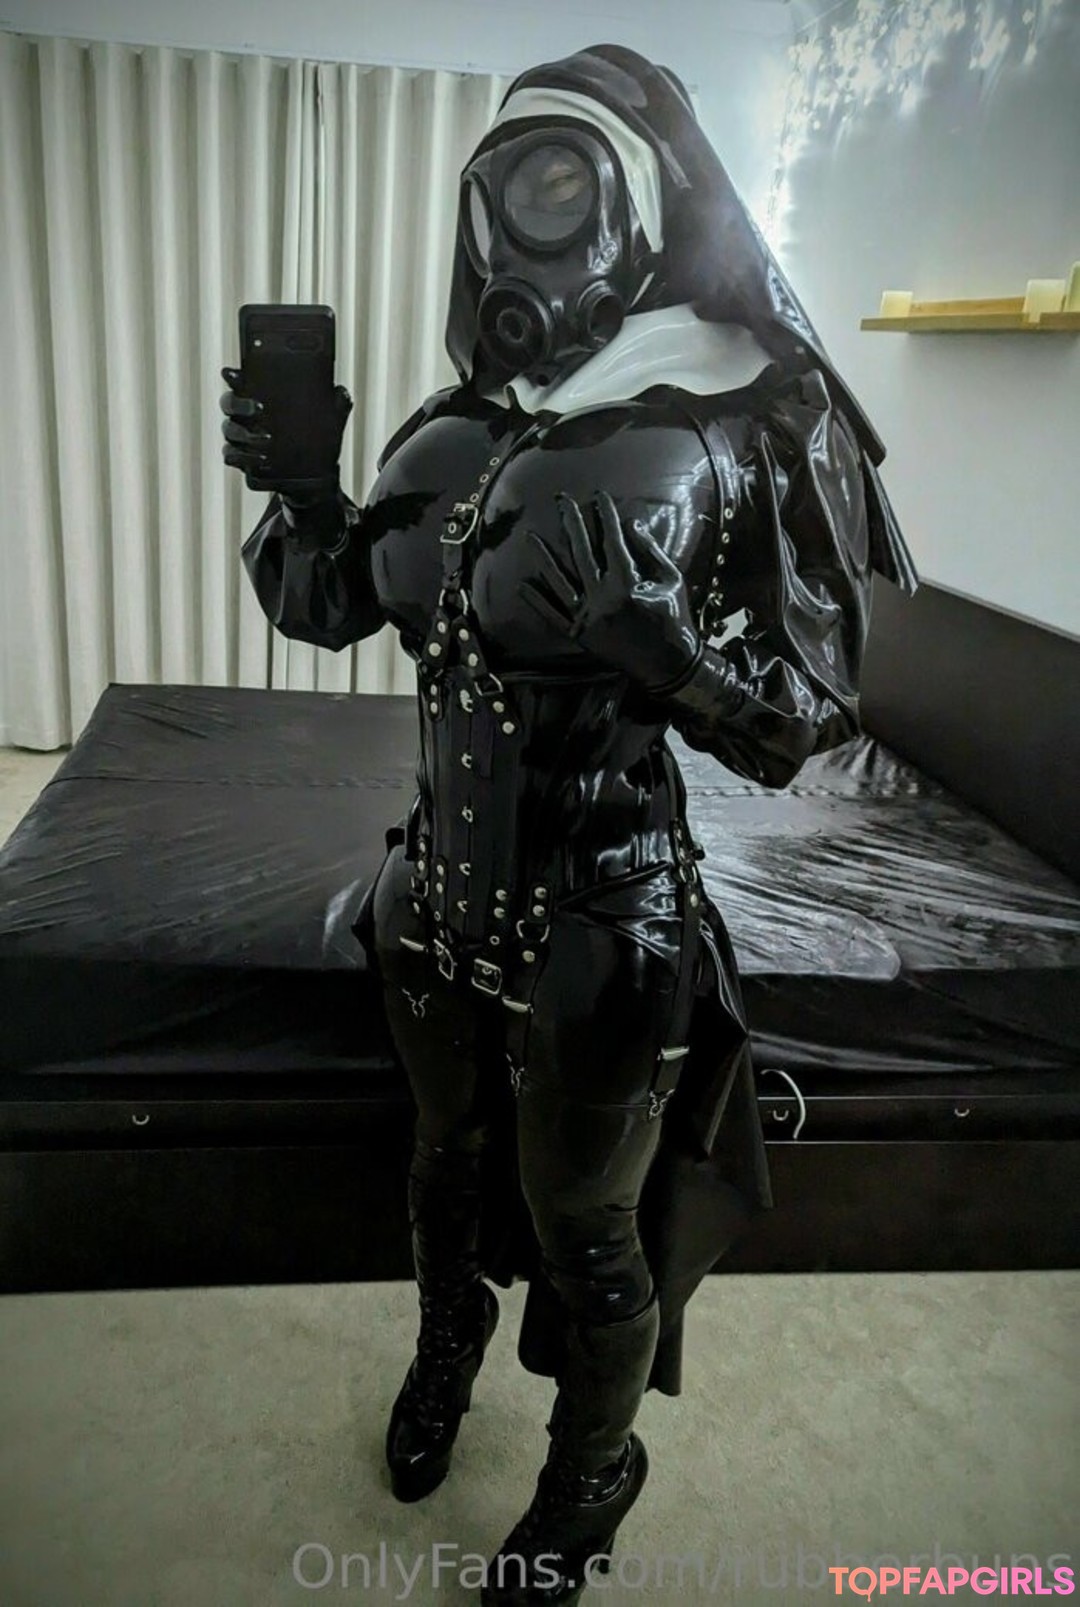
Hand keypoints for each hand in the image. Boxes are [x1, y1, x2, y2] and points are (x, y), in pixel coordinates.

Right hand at [219, 367, 352, 498]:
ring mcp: (241, 438)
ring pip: (229, 430)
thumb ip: (336, 404)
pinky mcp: (242, 460)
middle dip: (239, 403)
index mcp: (259, 397)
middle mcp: (244, 415)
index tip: (234, 373)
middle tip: (259, 407)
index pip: (240, 381)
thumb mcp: (329, 421)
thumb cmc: (314, 442)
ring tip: (268, 440)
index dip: (233, 375)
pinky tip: (260, 458)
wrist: (311, 477)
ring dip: (245, 434)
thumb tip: (341, 391)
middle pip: (229, 403)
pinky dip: (243, 457)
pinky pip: (232, 456)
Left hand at [521, 492, 701, 692]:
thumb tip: (630, 523)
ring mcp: (588, 618)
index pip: (612, 541)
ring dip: (544, 558)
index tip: (598, 495)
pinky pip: (553, 616)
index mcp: (628, 584)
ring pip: (559, 582)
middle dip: (571, 523)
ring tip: (529, 536)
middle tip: (561, 500)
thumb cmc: (673, 618)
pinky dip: (537, 601)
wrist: (667, 664)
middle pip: (581, 553)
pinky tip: (522, 584)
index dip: (605, 516)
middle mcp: (602, 598)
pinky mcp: (580, 636)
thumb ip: (650, 551)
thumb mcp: (670, 580)